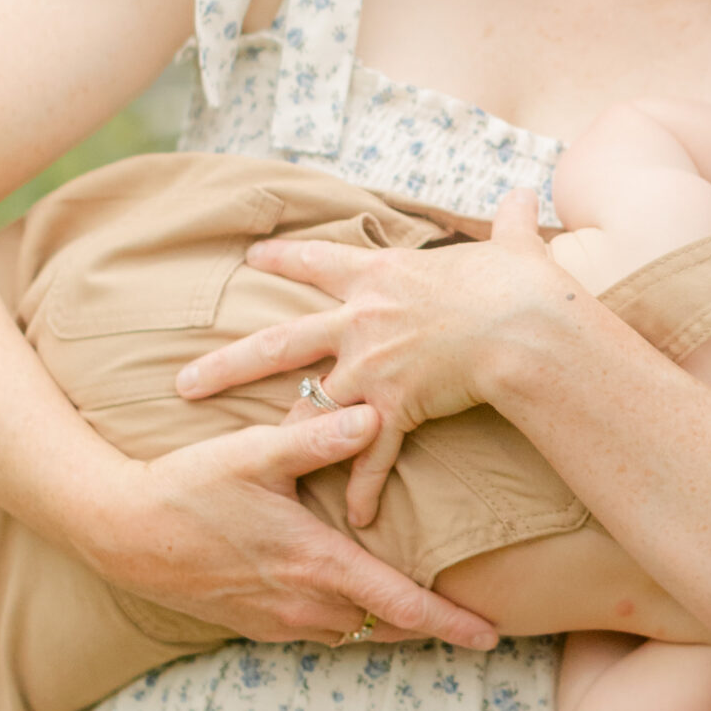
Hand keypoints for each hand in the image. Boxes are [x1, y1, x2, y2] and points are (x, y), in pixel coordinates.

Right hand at [87, 404, 497, 650]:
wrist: (120, 532)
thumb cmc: (188, 488)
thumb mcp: (255, 453)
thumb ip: (318, 436)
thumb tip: (376, 413)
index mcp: (315, 565)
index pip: (401, 605)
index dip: (451, 622)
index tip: (493, 633)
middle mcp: (303, 605)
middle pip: (387, 628)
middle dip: (432, 628)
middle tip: (477, 624)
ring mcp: (276, 620)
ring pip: (354, 633)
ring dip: (389, 625)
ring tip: (426, 609)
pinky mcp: (253, 624)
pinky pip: (319, 633)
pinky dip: (349, 622)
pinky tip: (354, 599)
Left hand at [176, 189, 567, 524]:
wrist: (523, 325)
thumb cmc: (518, 284)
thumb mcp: (511, 246)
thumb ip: (510, 223)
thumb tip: (527, 193)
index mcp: (381, 274)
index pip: (319, 260)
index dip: (283, 259)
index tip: (251, 259)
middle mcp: (362, 320)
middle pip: (277, 343)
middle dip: (226, 365)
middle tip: (182, 384)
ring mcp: (372, 366)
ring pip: (305, 404)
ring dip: (272, 433)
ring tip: (240, 456)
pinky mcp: (394, 405)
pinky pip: (369, 454)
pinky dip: (363, 487)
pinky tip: (353, 517)